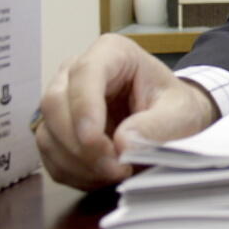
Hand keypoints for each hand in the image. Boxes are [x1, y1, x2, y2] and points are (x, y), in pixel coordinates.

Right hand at [35, 33, 219, 189]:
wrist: (169, 119)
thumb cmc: (174, 106)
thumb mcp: (181, 113)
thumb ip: (158, 125)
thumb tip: (123, 142)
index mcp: (111, 53)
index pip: (85, 73)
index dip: (84, 107)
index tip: (94, 140)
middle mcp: (76, 72)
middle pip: (55, 104)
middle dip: (81, 144)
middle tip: (116, 168)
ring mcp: (61, 101)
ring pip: (47, 133)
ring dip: (78, 163)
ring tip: (116, 173)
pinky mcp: (55, 130)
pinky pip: (49, 156)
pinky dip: (73, 172)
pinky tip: (101, 176)